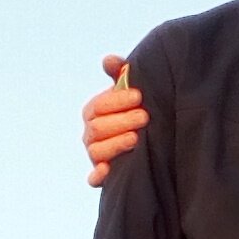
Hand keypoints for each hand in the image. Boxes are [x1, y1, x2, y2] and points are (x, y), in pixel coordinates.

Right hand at [82, 55, 146, 187]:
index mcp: (93, 112)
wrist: (149, 141)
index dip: (118, 100)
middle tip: (145, 116)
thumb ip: (120, 75)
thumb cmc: (136, 111)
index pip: (99, 105)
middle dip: (122, 121)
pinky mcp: (101, 175)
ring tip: (136, 138)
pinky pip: (93, 179)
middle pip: (98, 128)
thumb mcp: (130, 92)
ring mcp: (94, 155)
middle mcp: (90, 134)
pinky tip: (109, 170)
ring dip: (115, 144)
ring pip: (97, 151)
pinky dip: (98, 176)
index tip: (139, 96)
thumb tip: (108, 59)